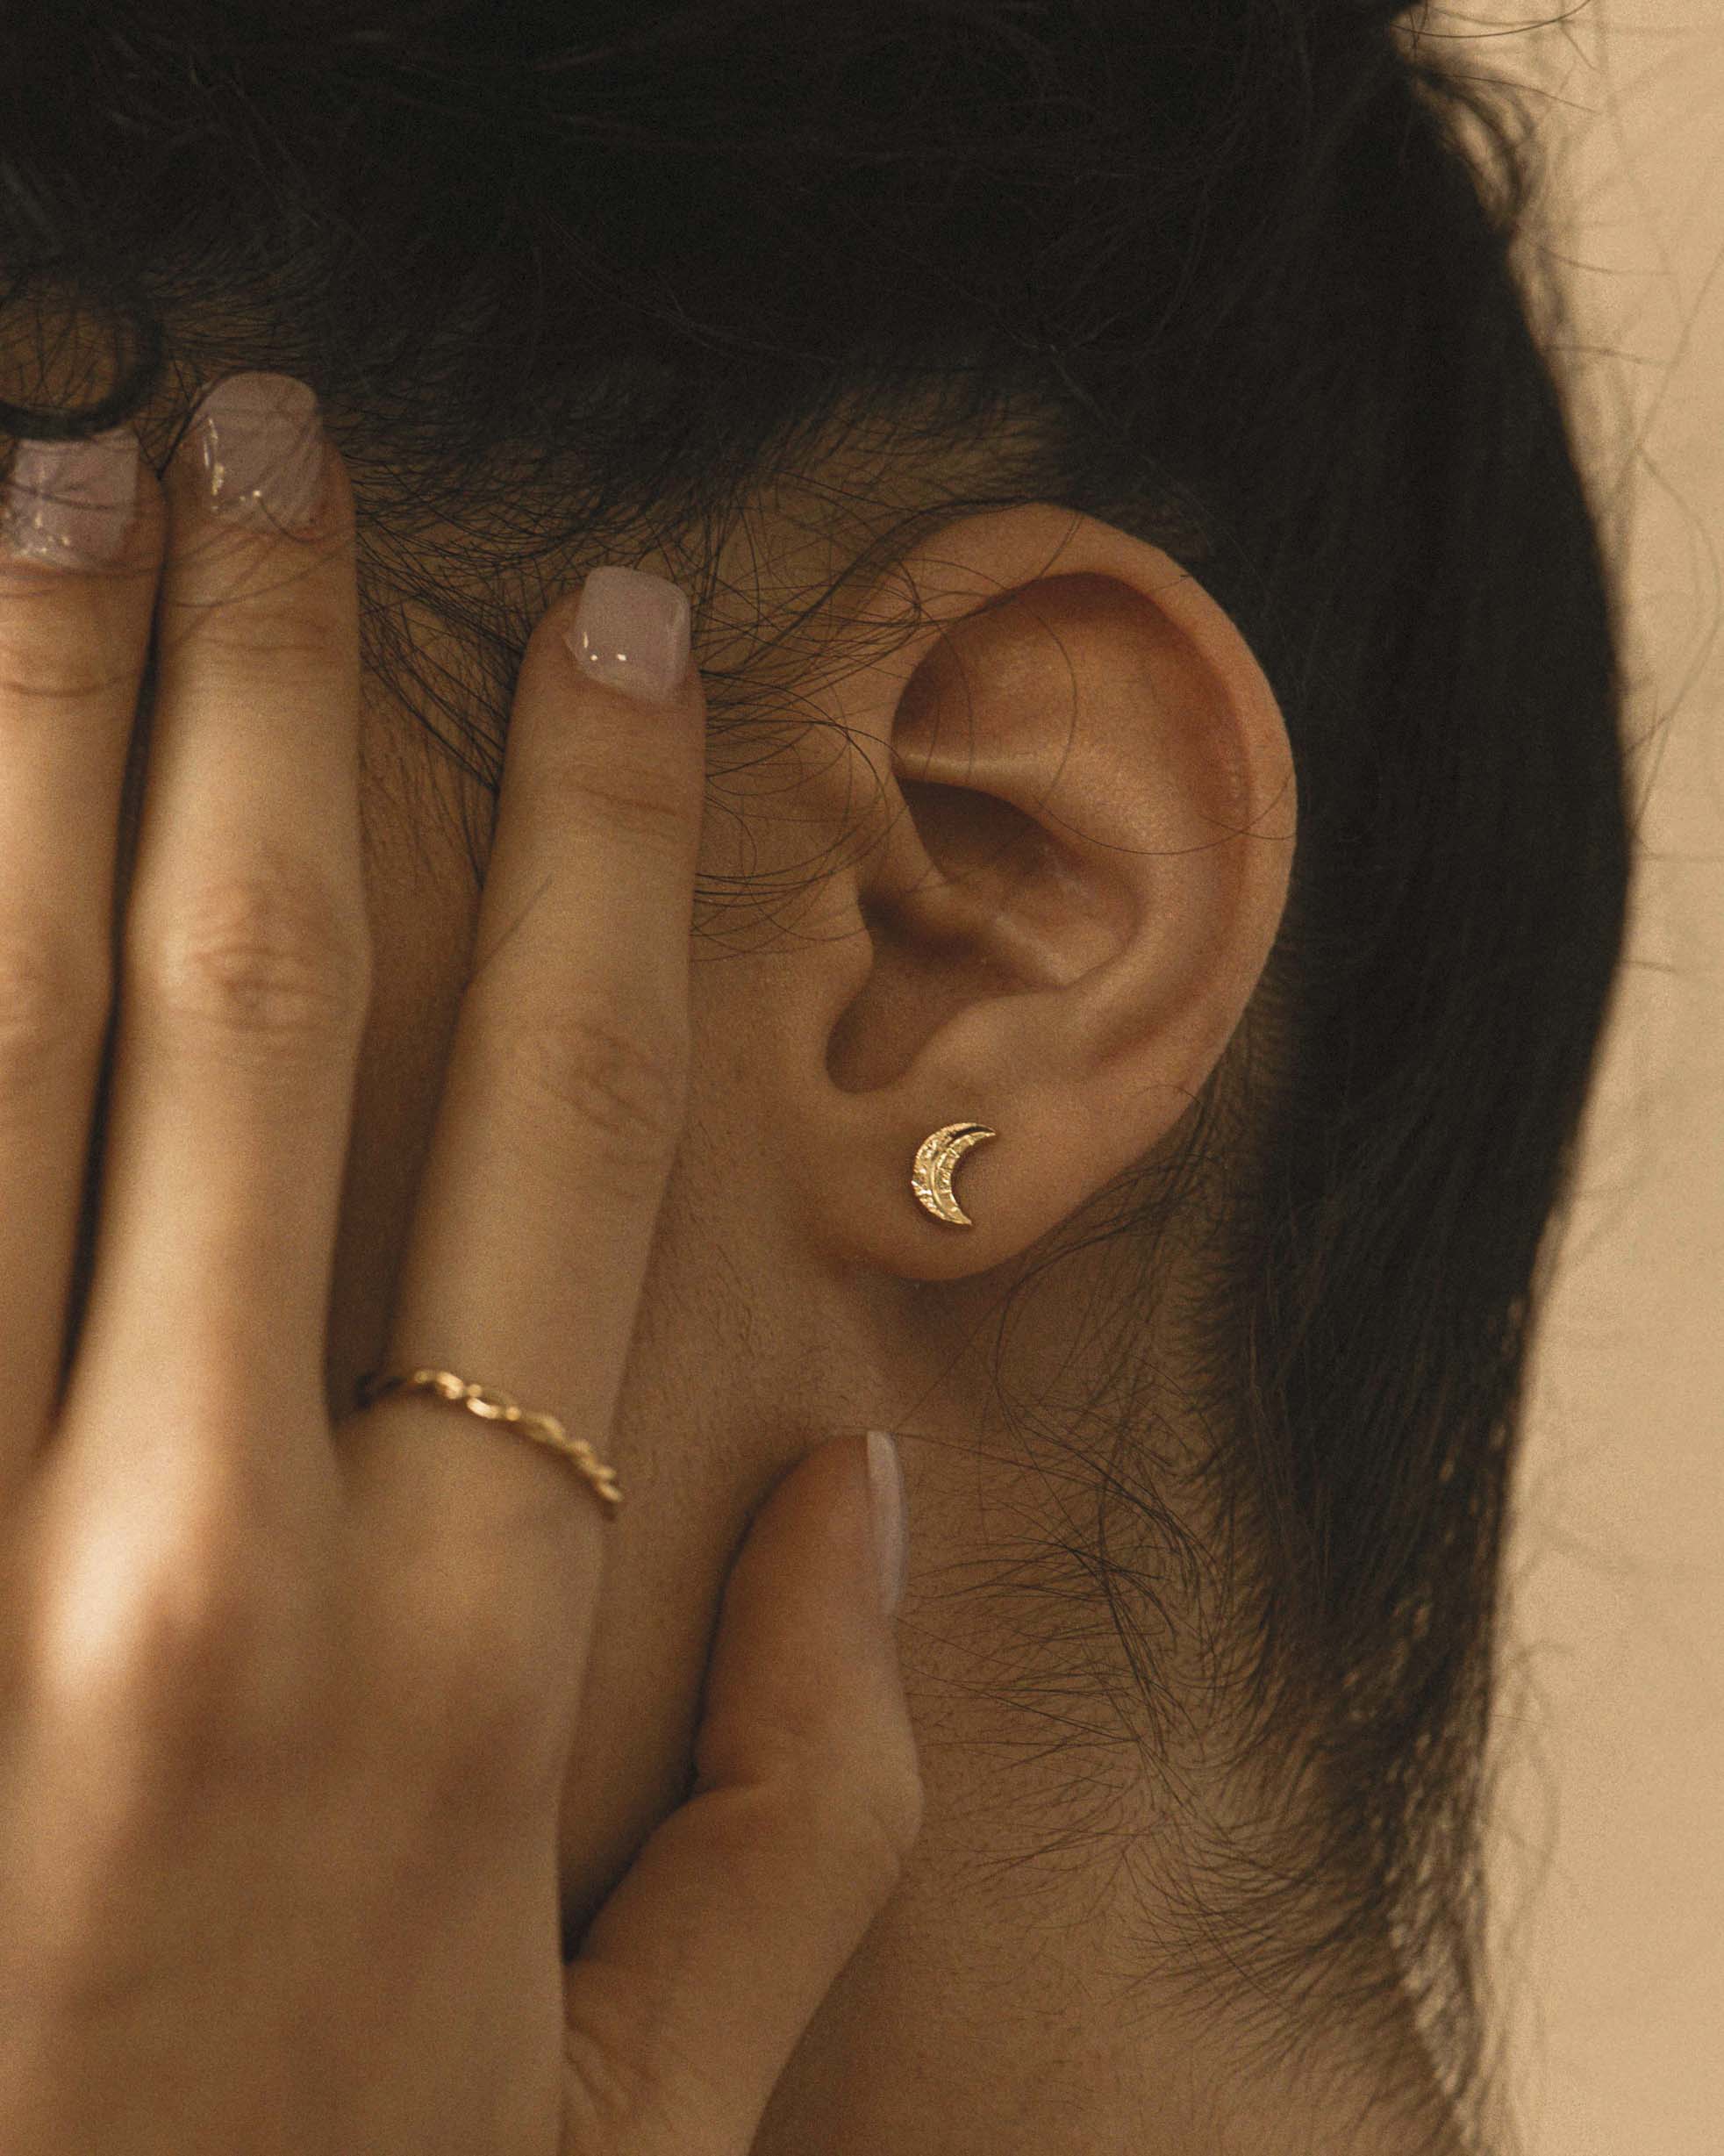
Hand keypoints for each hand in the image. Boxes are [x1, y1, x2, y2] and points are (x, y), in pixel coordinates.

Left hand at [0, 376, 920, 2154]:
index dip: (610, 837)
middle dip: (269, 674)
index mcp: (455, 1665)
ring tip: (48, 495)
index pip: (568, 1121)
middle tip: (258, 432)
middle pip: (253, 995)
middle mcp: (185, 1580)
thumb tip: (869, 1500)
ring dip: (27, 733)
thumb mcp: (642, 2118)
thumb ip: (813, 1809)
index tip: (612, 620)